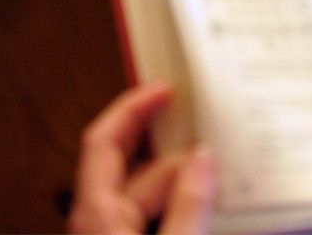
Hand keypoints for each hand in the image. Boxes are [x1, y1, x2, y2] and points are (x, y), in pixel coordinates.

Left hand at [69, 82, 216, 234]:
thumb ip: (187, 207)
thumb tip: (202, 163)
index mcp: (96, 213)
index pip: (103, 141)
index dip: (132, 108)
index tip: (163, 90)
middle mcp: (98, 223)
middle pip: (131, 165)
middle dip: (166, 142)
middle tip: (197, 122)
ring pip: (148, 194)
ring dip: (179, 179)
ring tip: (216, 169)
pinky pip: (155, 218)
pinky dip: (177, 204)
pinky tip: (203, 206)